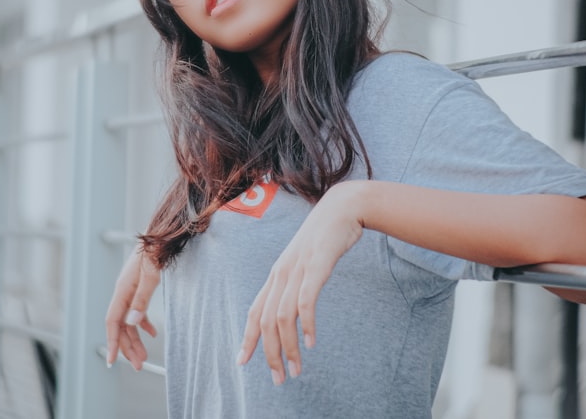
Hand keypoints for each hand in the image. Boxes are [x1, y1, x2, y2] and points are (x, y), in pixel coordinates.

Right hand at [105, 245, 159, 369]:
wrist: (161, 234)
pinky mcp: (138, 288)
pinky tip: (152, 334)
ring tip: (144, 356)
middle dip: (128, 347)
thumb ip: (141, 299)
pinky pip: (136, 312)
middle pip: (121, 326)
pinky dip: (143, 324)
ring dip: (135, 339)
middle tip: (139, 366)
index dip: (112, 342)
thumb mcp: (151, 276)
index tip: (112, 361)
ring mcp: (130, 291)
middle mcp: (123, 292)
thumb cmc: (155, 251)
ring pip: (128, 321)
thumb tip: (132, 322)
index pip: (112, 322)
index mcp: (122, 290)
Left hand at [236, 182, 366, 384]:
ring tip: (296, 369)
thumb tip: (295, 307)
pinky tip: (310, 342)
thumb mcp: (306, 262)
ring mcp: (297, 270)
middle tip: (279, 378)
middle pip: (266, 321)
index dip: (247, 337)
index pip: (255, 311)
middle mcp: (281, 273)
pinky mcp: (316, 266)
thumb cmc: (326, 237)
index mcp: (277, 274)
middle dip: (269, 353)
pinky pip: (305, 301)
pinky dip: (306, 324)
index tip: (242, 361)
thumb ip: (298, 282)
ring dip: (288, 347)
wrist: (343, 207)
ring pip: (283, 317)